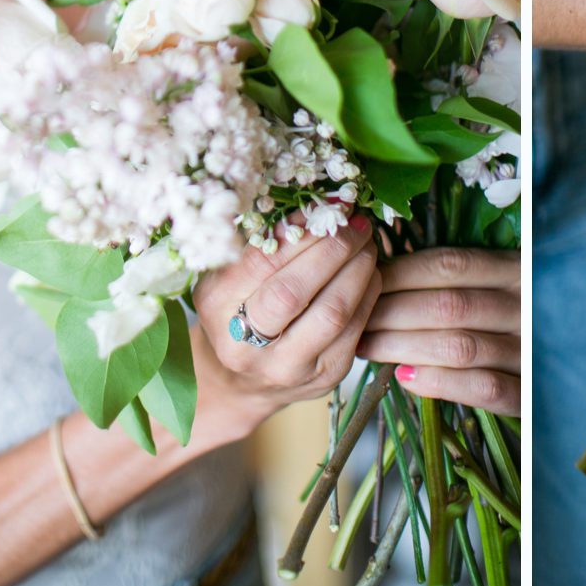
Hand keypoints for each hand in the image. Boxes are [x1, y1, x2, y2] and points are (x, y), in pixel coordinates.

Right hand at [190, 213, 381, 433]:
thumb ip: (259, 244)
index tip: (329, 205)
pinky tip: (369, 273)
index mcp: (216, 307)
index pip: (262, 261)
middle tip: (356, 223)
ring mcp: (286, 367)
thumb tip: (314, 203)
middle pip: (296, 291)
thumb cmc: (235, 314)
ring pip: (332, 313)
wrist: (239, 382)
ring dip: (358, 269)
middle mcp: (244, 345)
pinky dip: (368, 294)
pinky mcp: (323, 378)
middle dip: (334, 248)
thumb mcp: (228, 278)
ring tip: (367, 244)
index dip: (301, 229)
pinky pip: (354, 330)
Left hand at [357, 248, 519, 414]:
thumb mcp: (503, 279)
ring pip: (458, 346)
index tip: (363, 281)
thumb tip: (386, 264)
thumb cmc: (523, 310)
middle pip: (447, 306)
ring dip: (402, 348)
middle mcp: (528, 305)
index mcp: (518, 267)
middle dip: (390, 314)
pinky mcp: (532, 393)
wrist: (583, 357)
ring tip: (366, 347)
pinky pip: (483, 388)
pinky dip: (439, 383)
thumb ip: (461, 272)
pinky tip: (405, 377)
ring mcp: (532, 350)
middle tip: (353, 320)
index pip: (449, 264)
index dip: (400, 272)